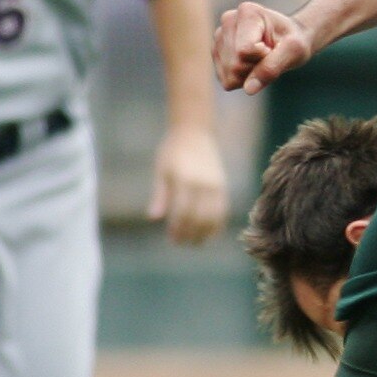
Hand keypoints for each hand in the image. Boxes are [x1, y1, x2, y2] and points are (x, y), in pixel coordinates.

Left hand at [149, 124, 227, 244]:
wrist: (195, 133)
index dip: (178, 228)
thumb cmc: (173, 152)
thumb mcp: (162, 171)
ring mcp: (216, 185)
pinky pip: (223, 210)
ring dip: (205, 232)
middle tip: (181, 243)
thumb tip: (154, 218)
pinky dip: (217, 224)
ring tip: (195, 242)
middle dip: (190, 234)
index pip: (183, 212)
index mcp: (185, 179)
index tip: (172, 238)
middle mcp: (203, 183)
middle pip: (199, 217)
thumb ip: (160, 196)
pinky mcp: (223, 186)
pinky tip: (209, 233)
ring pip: (214, 216)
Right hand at [213, 2, 312, 94]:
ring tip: (260, 58)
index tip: (273, 48)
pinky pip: (226, 80)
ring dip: (249, 74)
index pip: (244, 51)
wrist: (288, 38)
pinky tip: (251, 64)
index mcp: (247, 12)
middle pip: (235, 65)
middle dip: (255, 68)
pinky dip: (242, 79)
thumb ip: (271, 68)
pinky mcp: (216, 53)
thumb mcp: (294, 52)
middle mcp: (228, 21)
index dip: (263, 58)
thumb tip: (248, 89)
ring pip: (229, 74)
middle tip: (269, 54)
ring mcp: (219, 37)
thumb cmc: (294, 41)